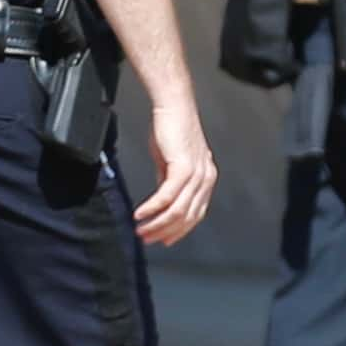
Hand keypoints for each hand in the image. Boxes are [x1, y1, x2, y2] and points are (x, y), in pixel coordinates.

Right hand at [130, 98, 215, 244]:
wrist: (173, 106)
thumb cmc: (171, 129)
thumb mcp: (170, 161)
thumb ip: (169, 181)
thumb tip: (161, 201)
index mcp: (206, 179)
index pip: (195, 214)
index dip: (178, 231)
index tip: (161, 239)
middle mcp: (206, 179)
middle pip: (187, 217)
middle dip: (165, 232)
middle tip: (146, 238)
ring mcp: (197, 174)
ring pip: (178, 211)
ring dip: (157, 224)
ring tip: (140, 230)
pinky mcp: (183, 168)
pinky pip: (167, 196)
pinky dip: (152, 209)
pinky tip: (140, 214)